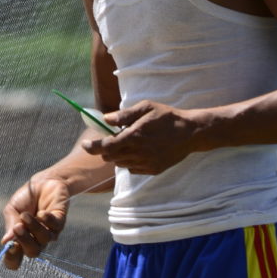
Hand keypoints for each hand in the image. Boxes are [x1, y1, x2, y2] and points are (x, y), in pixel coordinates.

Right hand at [0, 176, 70, 269]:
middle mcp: (36, 240)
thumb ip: (10, 224)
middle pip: (32, 253)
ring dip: (33, 227)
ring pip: (44, 240)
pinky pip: (55, 227)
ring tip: (26, 215)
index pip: (16, 259)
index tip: (9, 247)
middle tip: (18, 227)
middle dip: (24, 241)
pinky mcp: (60, 222)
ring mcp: (49, 232)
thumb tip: (5, 242)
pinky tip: (42, 212)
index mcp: (21, 239)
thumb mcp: (12, 209)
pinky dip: (47, 220)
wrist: (42, 182)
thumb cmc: (26, 198)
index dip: (12, 259)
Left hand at [81, 100, 200, 174]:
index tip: (85, 145)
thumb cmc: (167, 117)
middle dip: (105, 149)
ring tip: (128, 143)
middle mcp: (139, 152)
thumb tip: (105, 119)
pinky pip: (133, 169)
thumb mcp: (146, 107)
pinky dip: (130, 161)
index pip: (106, 146)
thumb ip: (124, 115)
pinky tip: (139, 151)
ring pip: (120, 164)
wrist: (191, 133)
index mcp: (135, 136)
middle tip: (110, 139)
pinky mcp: (153, 170)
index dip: (92, 147)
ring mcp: (146, 163)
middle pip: (110, 157)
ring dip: (118, 155)